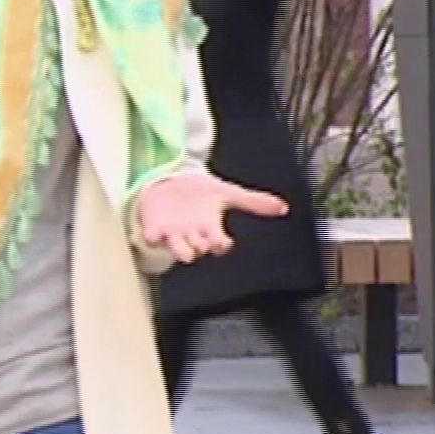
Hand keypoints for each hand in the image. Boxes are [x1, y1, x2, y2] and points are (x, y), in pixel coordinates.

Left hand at [137, 172, 288, 264]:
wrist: (171, 183)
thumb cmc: (199, 193)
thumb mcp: (226, 193)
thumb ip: (254, 201)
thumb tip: (283, 207)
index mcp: (211, 229)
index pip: (220, 245)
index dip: (221, 245)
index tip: (223, 240)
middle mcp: (193, 236)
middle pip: (199, 250)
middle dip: (200, 245)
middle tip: (202, 238)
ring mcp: (173, 234)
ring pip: (179, 250)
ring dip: (181, 249)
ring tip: (183, 243)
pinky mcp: (154, 228)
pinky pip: (152, 238)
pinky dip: (153, 236)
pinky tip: (155, 232)